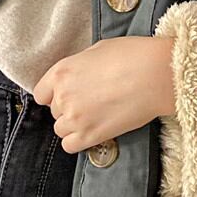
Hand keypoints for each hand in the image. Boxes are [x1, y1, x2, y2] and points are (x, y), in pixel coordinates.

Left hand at [32, 36, 175, 153]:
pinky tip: (94, 131)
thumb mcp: (97, 50)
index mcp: (61, 72)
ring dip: (74, 126)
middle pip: (54, 112)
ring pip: (61, 130)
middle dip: (69, 108)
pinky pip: (70, 146)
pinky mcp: (91, 135)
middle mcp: (63, 96)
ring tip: (95, 117)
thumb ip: (79, 66)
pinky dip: (79, 141)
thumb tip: (80, 75)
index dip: (54, 95)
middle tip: (91, 103)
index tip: (67, 95)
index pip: (41, 93)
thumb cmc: (132, 56)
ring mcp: (76, 118)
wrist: (155, 74)